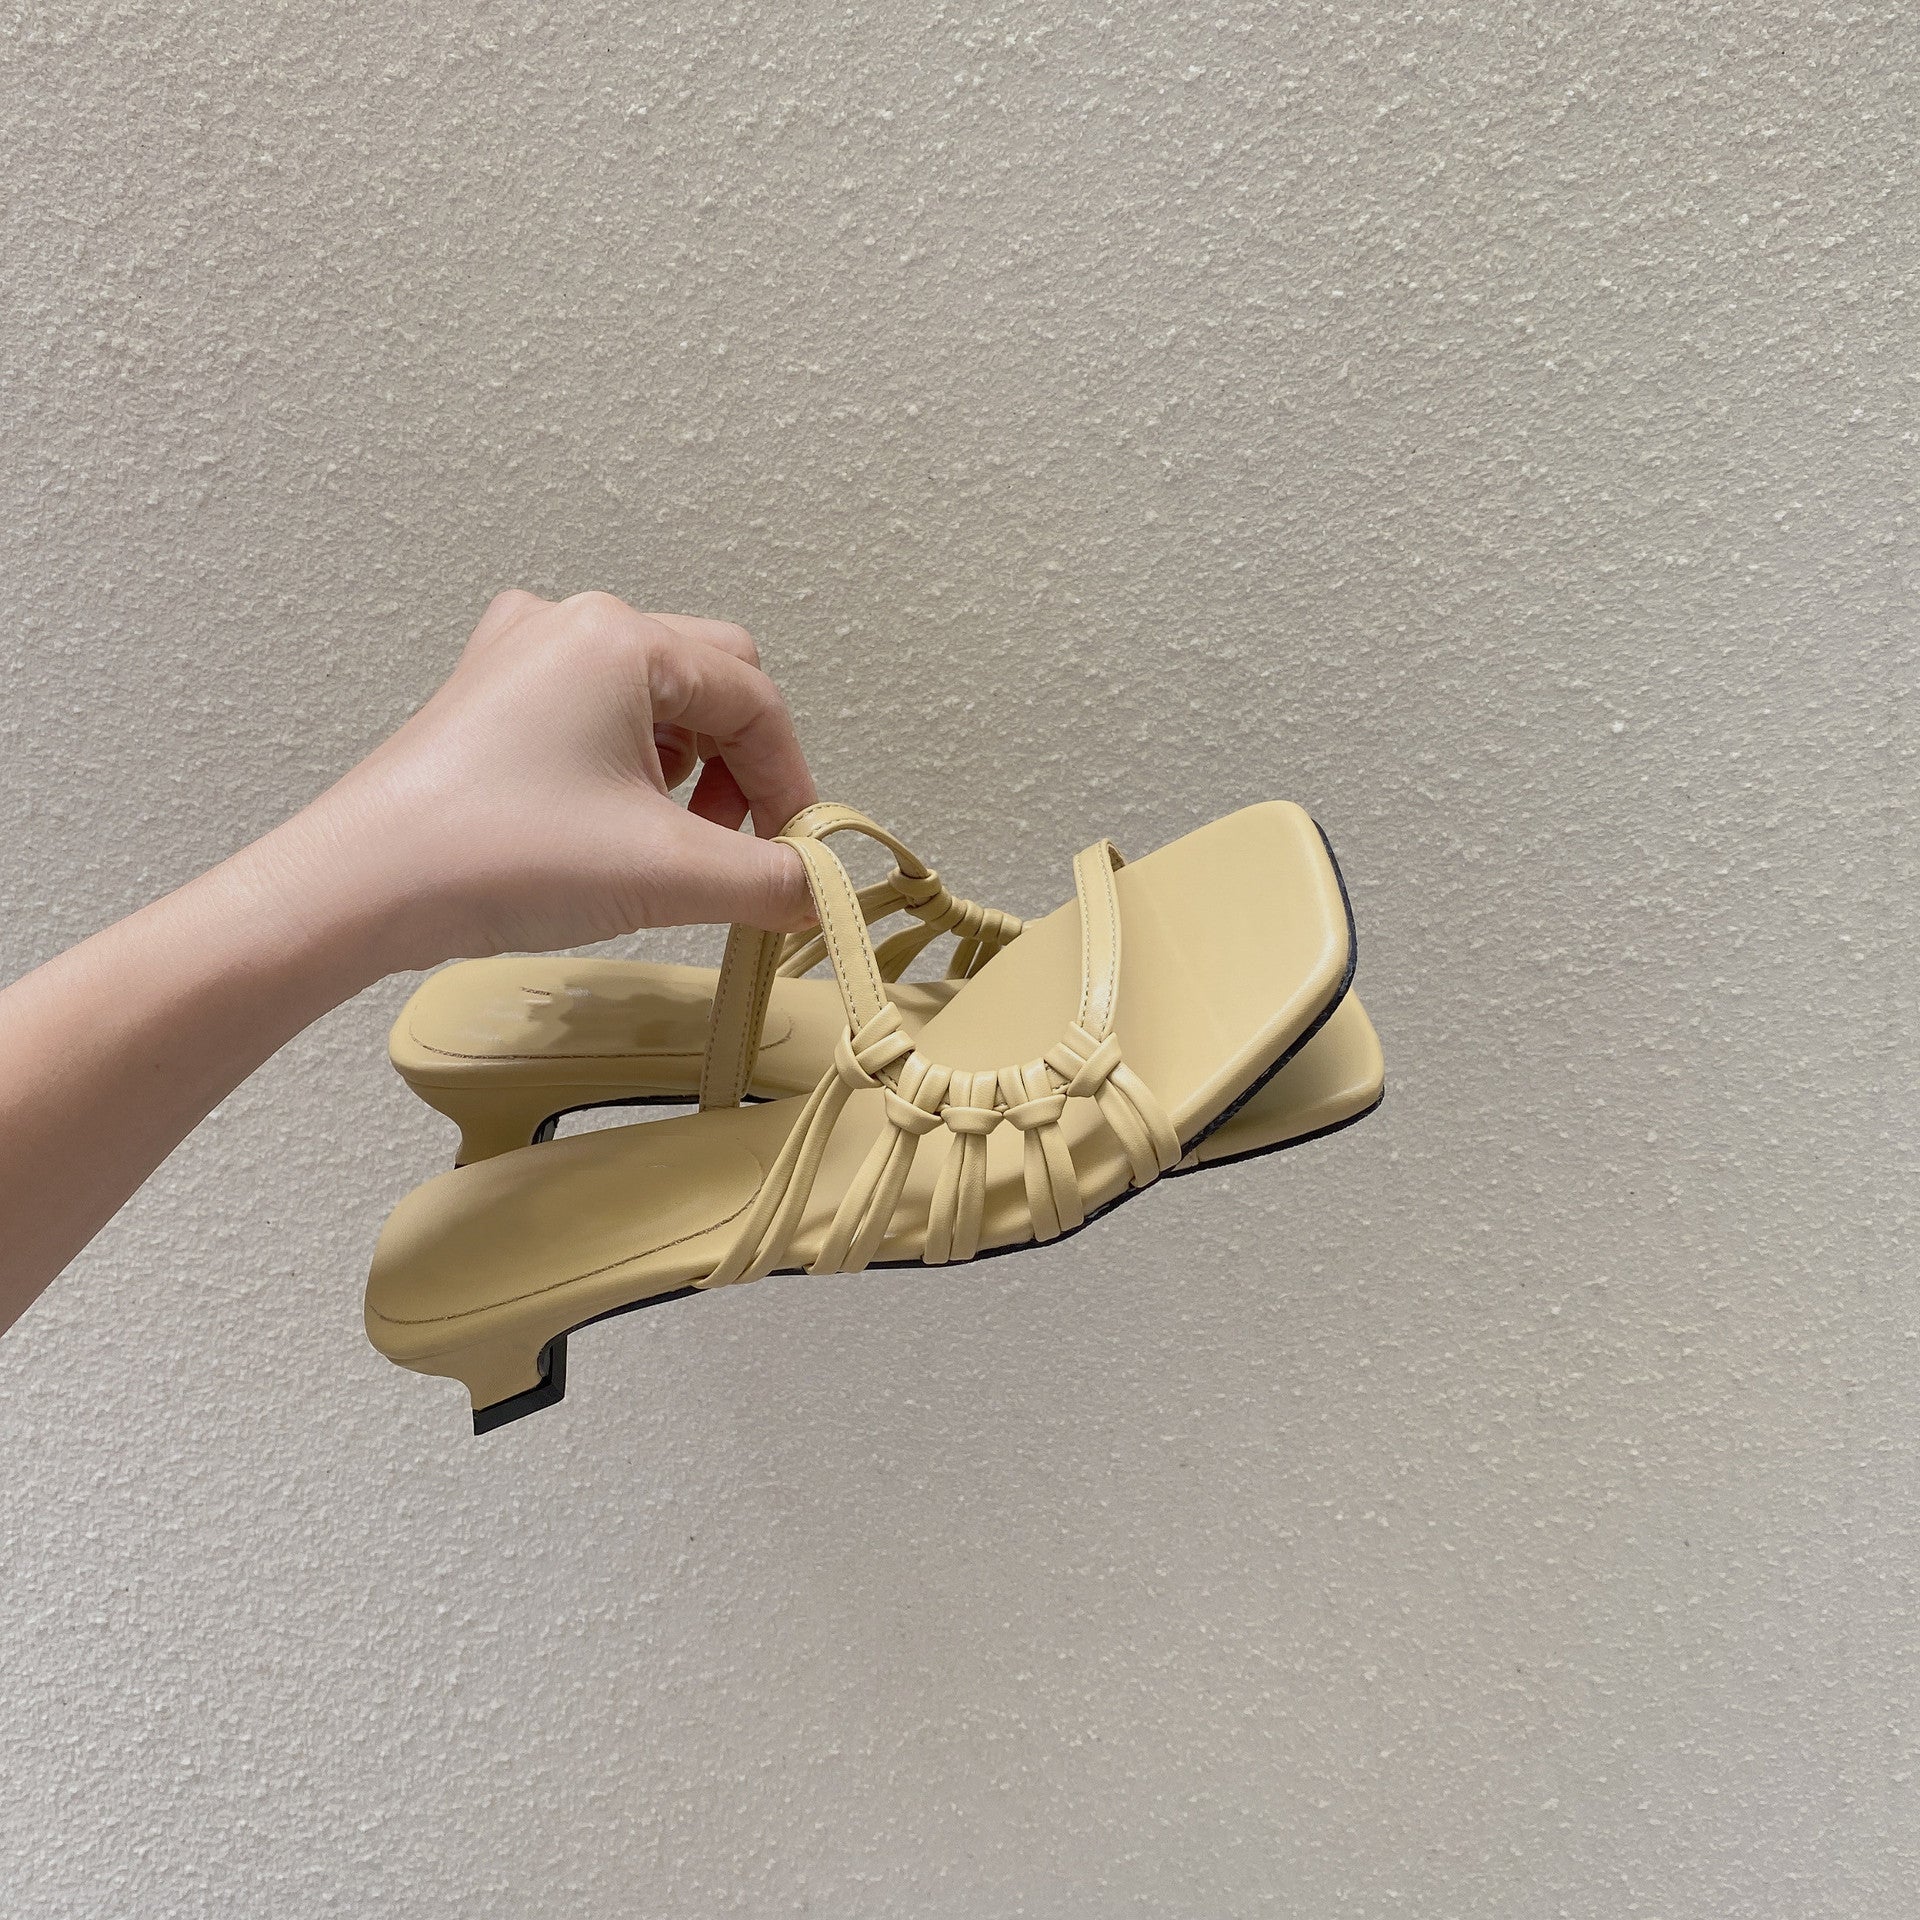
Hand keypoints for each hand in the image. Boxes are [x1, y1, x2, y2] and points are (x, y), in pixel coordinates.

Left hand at [276, 590, 817, 969]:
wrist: (360, 889)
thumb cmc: (501, 855)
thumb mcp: (666, 872)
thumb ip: (770, 880)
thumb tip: (825, 895)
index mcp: (624, 637)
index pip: (756, 701)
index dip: (792, 784)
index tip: (798, 858)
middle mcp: (574, 623)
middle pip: (713, 680)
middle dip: (743, 767)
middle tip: (735, 846)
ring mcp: (523, 653)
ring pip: (655, 696)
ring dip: (690, 766)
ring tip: (671, 842)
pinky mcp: (490, 694)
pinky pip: (595, 709)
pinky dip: (630, 760)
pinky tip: (612, 821)